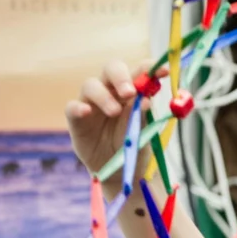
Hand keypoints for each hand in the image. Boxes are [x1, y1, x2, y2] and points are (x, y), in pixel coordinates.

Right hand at [64, 60, 161, 194]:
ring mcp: (92, 102)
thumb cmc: (131, 144)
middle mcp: (111, 91)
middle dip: (121, 77)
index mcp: (132, 91)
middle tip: (130, 92)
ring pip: (91, 85)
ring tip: (115, 112)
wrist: (118, 170)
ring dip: (104, 96)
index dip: (150, 68)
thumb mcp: (141, 131)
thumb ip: (141, 115)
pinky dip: (79, 107)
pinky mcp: (77, 117)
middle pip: (111, 69)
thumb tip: (145, 100)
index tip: (164, 71)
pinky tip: (86, 111)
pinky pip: (73, 107)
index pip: (139, 72)